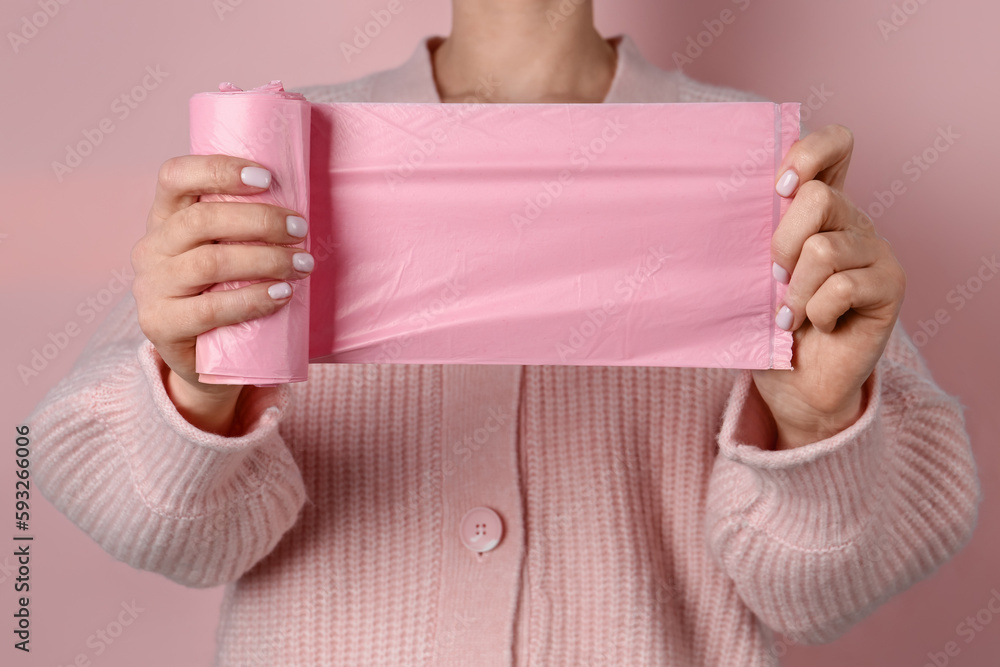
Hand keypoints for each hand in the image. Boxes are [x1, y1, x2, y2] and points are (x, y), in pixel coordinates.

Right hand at [131, 154, 313, 406]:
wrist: (204, 358)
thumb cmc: (226, 290)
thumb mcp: (228, 249)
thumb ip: (244, 225)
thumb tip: (299, 203)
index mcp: (165, 216)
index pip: (175, 176)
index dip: (219, 170)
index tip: (268, 177)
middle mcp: (152, 246)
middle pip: (200, 220)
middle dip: (259, 221)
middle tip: (300, 229)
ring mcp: (152, 287)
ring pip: (209, 263)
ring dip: (265, 260)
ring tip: (302, 264)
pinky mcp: (161, 324)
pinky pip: (211, 308)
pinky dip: (253, 299)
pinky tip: (282, 294)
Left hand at [751, 125, 905, 449]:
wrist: (793, 384)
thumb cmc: (767, 324)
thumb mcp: (752, 273)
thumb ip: (753, 235)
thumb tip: (721, 206)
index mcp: (820, 208)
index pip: (835, 145)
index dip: (809, 151)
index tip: (778, 187)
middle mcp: (853, 221)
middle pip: (818, 198)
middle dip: (781, 243)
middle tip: (773, 279)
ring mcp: (877, 251)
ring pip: (823, 248)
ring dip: (794, 290)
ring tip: (788, 313)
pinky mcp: (891, 286)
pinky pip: (841, 287)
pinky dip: (816, 312)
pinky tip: (817, 325)